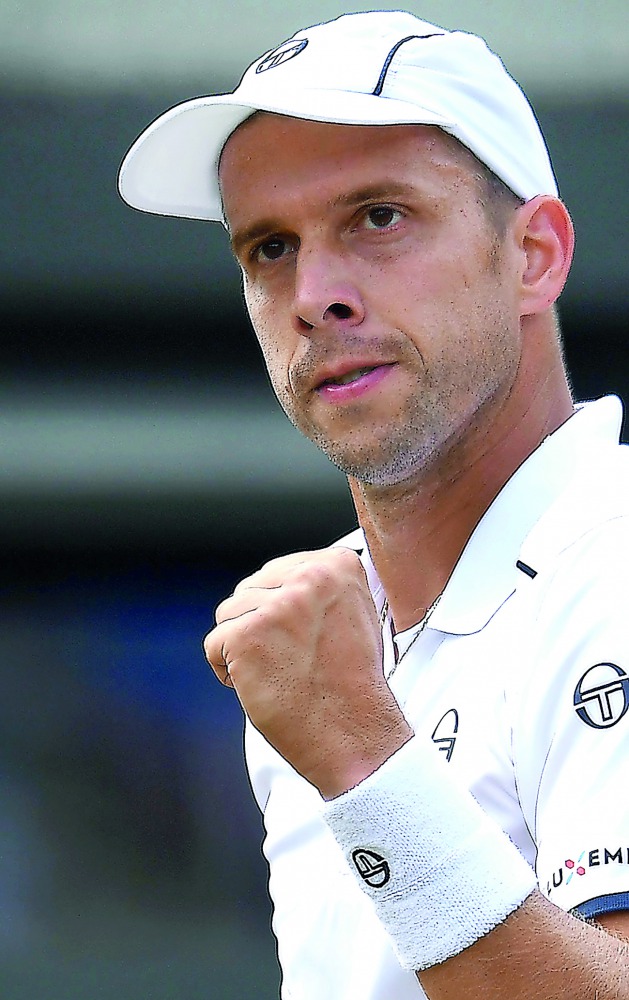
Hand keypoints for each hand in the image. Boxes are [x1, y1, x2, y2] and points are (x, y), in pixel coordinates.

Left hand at [203, 547, 411, 797]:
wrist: (354, 733)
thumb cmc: (352, 683)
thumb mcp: (353, 614)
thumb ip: (320, 589)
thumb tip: (282, 580)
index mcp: (337, 565)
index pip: (279, 571)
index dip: (281, 610)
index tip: (301, 638)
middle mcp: (309, 577)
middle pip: (251, 589)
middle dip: (260, 626)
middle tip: (290, 660)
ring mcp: (277, 606)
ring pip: (229, 613)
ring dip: (242, 646)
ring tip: (277, 672)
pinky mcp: (247, 635)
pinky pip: (214, 643)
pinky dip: (228, 671)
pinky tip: (260, 685)